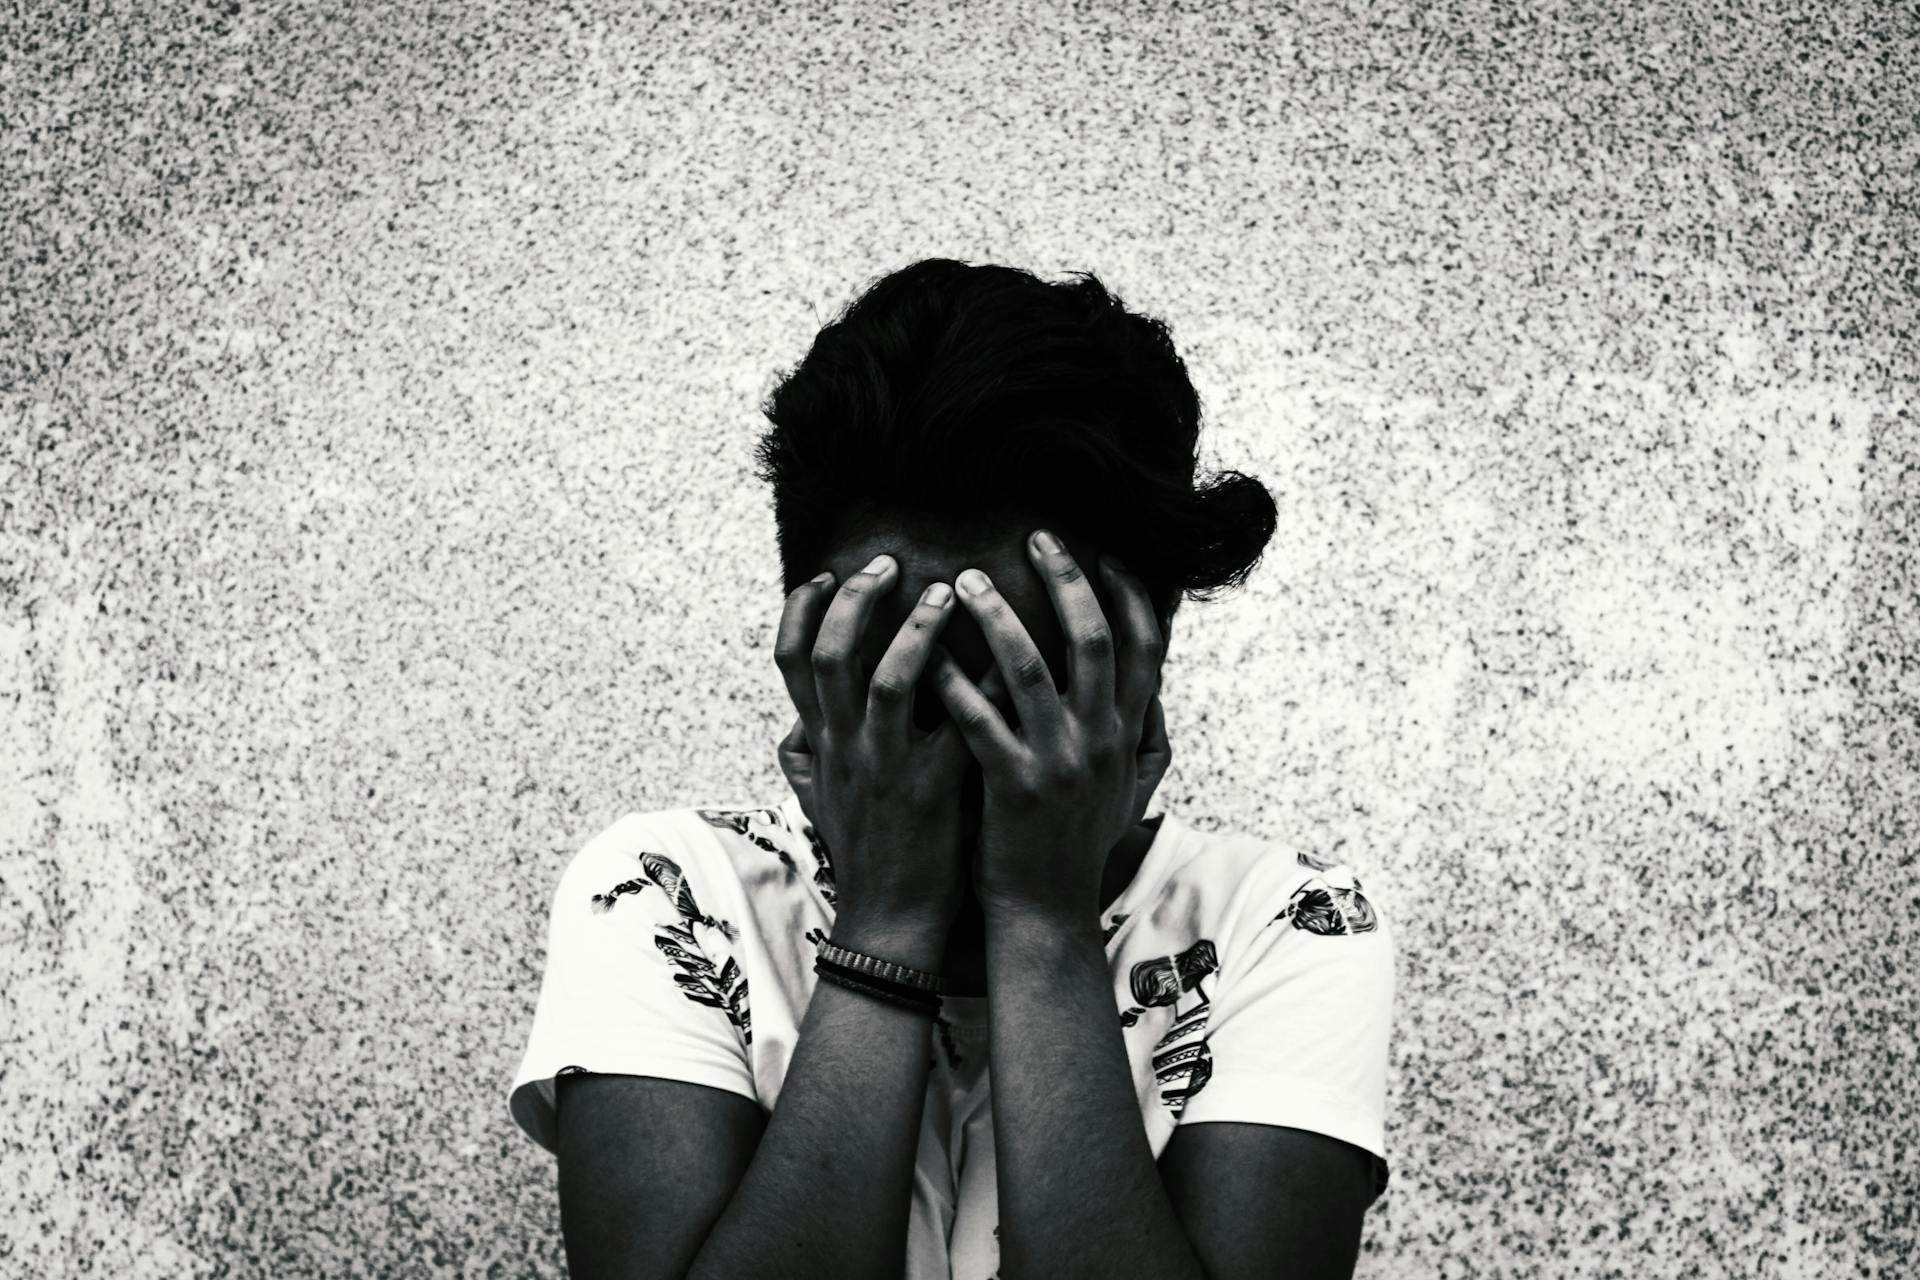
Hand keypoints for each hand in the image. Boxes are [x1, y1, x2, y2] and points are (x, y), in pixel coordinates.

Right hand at [774, 556, 979, 933]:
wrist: (891, 917)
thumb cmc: (865, 852)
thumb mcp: (817, 799)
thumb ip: (803, 752)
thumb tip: (796, 716)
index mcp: (821, 741)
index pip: (791, 659)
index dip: (802, 610)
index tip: (826, 574)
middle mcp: (846, 746)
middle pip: (830, 652)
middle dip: (856, 599)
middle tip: (889, 563)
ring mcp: (888, 766)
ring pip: (885, 678)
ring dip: (914, 628)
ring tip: (947, 592)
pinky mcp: (933, 786)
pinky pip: (958, 721)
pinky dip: (977, 682)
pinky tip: (1004, 652)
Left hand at [927, 532, 1172, 923]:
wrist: (1048, 915)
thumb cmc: (1079, 847)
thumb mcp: (1129, 791)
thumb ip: (1146, 737)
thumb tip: (1155, 688)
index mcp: (1128, 735)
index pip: (1144, 648)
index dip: (1129, 596)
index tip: (1105, 555)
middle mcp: (1100, 741)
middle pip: (1094, 640)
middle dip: (1068, 581)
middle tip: (1038, 538)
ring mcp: (1058, 763)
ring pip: (1031, 669)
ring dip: (999, 616)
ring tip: (967, 579)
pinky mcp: (1012, 787)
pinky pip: (978, 720)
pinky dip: (952, 681)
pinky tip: (925, 653)